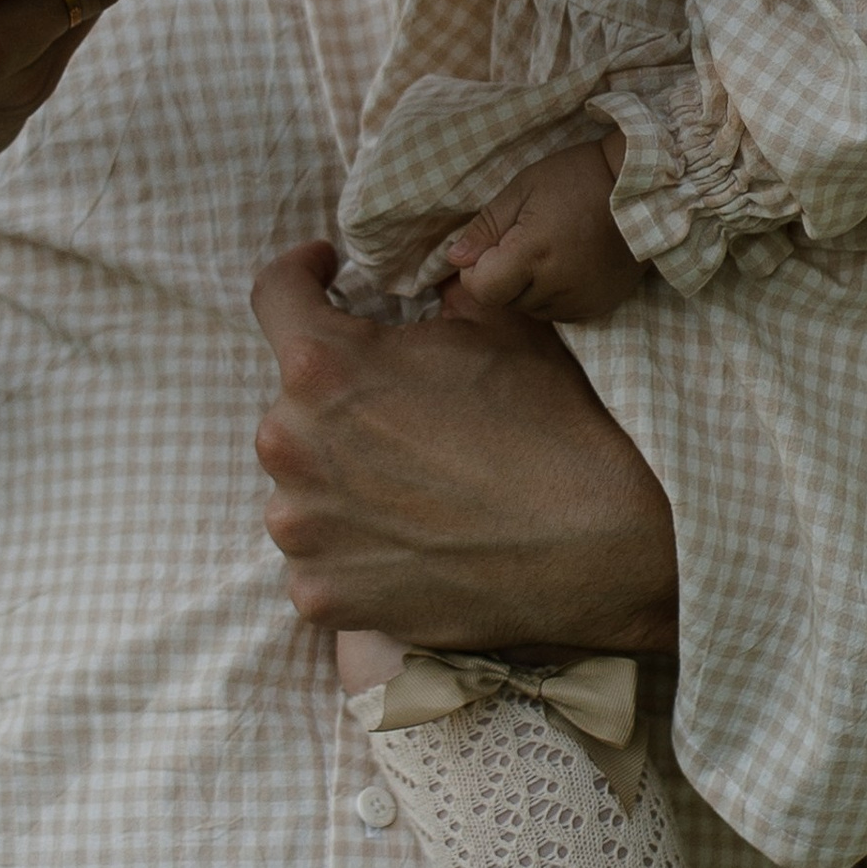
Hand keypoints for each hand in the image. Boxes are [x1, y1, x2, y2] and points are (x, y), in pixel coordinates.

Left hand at [250, 240, 677, 656]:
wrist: (591, 551)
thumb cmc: (546, 428)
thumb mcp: (497, 324)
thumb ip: (437, 290)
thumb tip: (426, 277)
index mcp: (325, 365)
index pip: (275, 295)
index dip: (301, 274)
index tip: (323, 277)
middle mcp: (291, 444)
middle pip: (294, 401)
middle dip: (340, 396)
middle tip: (405, 411)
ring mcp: (300, 529)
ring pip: (301, 484)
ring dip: (340, 478)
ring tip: (413, 488)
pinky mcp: (319, 593)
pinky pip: (317, 557)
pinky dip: (352, 549)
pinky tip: (411, 543)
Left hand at [433, 137, 643, 323]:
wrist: (642, 187)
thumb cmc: (577, 177)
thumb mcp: (523, 188)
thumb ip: (486, 227)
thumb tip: (455, 258)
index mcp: (533, 252)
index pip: (481, 288)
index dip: (476, 269)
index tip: (492, 244)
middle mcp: (556, 285)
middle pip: (505, 301)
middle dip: (503, 276)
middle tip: (526, 239)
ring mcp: (581, 300)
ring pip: (531, 309)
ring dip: (529, 287)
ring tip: (551, 249)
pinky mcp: (599, 306)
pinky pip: (560, 313)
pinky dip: (555, 295)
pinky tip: (569, 264)